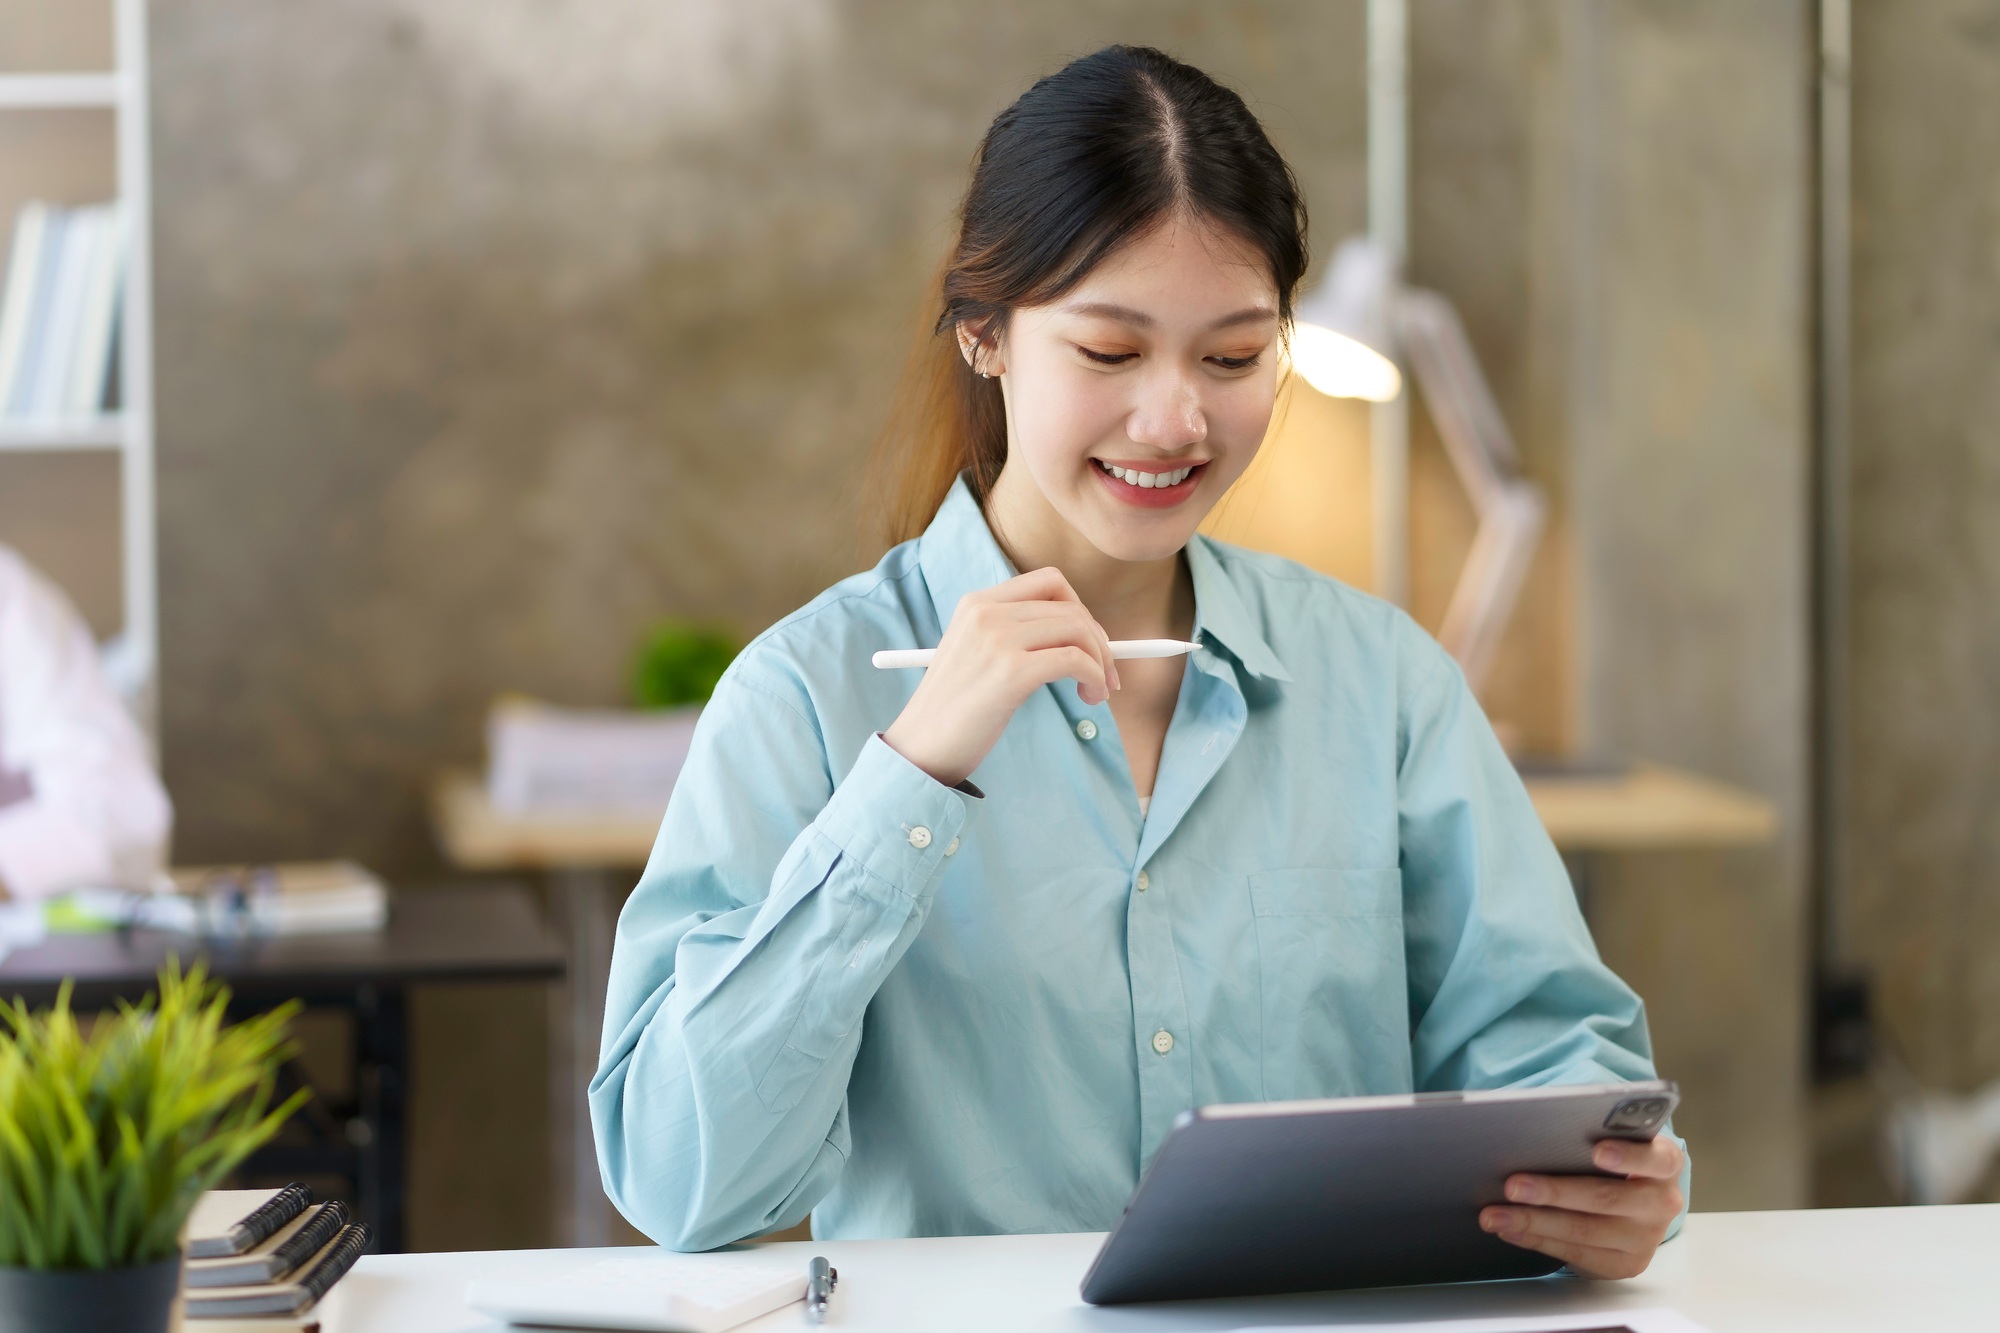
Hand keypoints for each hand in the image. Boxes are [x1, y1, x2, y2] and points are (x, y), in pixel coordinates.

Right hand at [882, 567, 1117, 787]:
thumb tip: (1083, 636)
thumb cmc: (954, 710)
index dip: (1080, 609)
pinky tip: (1089, 696)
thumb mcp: (977, 654)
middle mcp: (987, 613)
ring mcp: (998, 640)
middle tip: (1106, 674)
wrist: (921, 747)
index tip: (1089, 642)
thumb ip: (1016, 635)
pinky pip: (1075, 660)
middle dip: (1099, 640)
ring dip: (1101, 661)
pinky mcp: (1011, 672)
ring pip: (1079, 630)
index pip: (1050, 582)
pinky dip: (1094, 676)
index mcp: (977, 603)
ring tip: (1097, 690)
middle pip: (1070, 607)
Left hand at [1478, 1136, 1685, 1278]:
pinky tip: (1511, 1230)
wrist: (1636, 1202)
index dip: (1628, 1155)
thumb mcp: (1616, 1142)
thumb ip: (1591, 1135)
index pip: (1655, 1158)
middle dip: (1553, 1192)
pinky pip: (1576, 1254)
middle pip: (1605, 1198)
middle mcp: (1662, 1202)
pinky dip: (1537, 1240)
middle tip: (1512, 1185)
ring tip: (1495, 1214)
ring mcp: (1646, 1238)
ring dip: (1533, 1221)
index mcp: (1665, 1163)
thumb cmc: (1615, 1162)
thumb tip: (1538, 1129)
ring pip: (1584, 1230)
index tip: (1597, 1151)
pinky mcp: (1626, 1264)